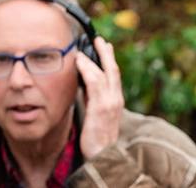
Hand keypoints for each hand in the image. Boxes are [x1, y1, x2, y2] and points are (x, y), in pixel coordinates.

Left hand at [76, 37, 123, 158]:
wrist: (102, 155)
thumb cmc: (96, 136)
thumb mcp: (96, 113)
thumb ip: (92, 99)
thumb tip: (83, 84)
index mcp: (115, 100)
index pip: (113, 75)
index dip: (109, 60)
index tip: (105, 47)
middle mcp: (115, 99)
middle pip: (112, 70)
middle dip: (106, 53)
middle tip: (100, 40)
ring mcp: (110, 103)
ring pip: (103, 74)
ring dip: (93, 58)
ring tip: (83, 48)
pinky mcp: (101, 108)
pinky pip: (94, 83)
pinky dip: (87, 69)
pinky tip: (79, 62)